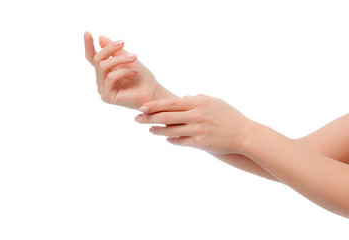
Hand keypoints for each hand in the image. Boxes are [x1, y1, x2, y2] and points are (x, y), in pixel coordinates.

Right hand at [84, 32, 174, 108]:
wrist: (153, 92)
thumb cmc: (142, 77)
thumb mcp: (127, 58)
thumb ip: (114, 51)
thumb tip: (100, 38)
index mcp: (104, 72)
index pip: (92, 58)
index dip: (89, 46)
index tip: (88, 33)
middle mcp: (101, 81)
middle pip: (98, 60)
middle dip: (109, 49)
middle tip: (123, 43)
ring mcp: (103, 89)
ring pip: (103, 67)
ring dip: (119, 59)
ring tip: (134, 57)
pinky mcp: (107, 97)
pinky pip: (110, 77)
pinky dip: (122, 71)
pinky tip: (134, 72)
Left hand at [135, 94, 251, 153]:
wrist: (244, 135)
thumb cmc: (230, 116)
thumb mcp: (215, 101)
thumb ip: (198, 98)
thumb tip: (183, 98)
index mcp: (198, 103)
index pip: (171, 103)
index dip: (154, 106)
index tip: (142, 107)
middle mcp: (196, 115)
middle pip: (167, 116)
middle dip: (149, 117)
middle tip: (136, 118)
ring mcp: (198, 130)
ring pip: (171, 130)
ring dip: (157, 130)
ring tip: (149, 130)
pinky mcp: (200, 143)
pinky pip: (181, 141)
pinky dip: (171, 140)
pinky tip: (165, 139)